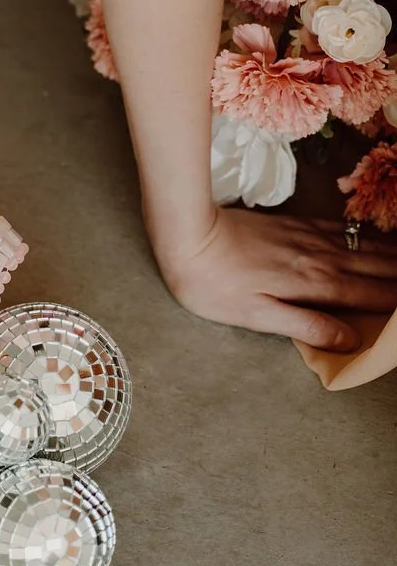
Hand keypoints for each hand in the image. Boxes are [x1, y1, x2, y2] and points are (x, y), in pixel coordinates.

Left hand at [155, 206, 396, 350]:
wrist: (189, 235)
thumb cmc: (215, 284)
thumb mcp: (257, 316)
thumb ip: (306, 326)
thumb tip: (350, 341)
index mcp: (314, 285)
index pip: (369, 296)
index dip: (395, 303)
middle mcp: (321, 258)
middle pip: (375, 268)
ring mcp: (309, 237)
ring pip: (364, 246)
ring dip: (391, 257)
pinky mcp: (296, 224)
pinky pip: (343, 230)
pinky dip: (366, 236)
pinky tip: (375, 238)